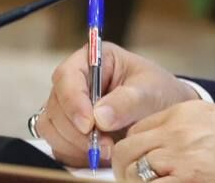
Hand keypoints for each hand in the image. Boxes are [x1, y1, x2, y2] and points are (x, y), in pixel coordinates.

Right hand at [35, 41, 197, 166]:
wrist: (163, 113)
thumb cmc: (158, 93)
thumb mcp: (151, 92)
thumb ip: (128, 101)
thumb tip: (99, 116)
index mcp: (94, 60)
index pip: (68, 76)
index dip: (73, 101)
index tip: (88, 124)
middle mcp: (76, 81)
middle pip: (56, 105)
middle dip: (78, 130)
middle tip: (104, 145)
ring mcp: (68, 106)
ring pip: (52, 127)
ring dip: (76, 145)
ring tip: (108, 149)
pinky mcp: (67, 129)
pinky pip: (58, 145)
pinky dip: (75, 154)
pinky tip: (99, 154)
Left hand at [112, 102, 214, 182]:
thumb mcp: (209, 118)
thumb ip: (178, 126)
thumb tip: (151, 144)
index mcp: (181, 113)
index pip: (136, 130)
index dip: (133, 148)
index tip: (136, 160)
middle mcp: (176, 133)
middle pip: (127, 151)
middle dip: (124, 168)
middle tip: (131, 178)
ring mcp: (180, 158)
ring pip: (135, 173)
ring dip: (136, 182)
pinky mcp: (187, 180)